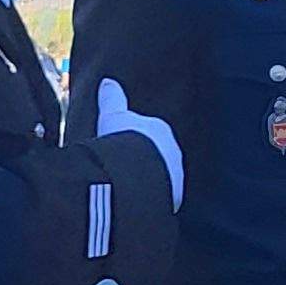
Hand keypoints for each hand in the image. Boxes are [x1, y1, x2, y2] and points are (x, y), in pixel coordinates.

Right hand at [92, 76, 183, 208]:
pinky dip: (150, 200)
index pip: (150, 134)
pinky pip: (160, 197)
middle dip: (145, 162)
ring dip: (148, 183)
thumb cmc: (123, 140)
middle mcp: (174, 151)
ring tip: (127, 190)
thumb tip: (108, 81)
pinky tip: (135, 203)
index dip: (135, 141)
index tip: (124, 147)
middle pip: (158, 157)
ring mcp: (177, 175)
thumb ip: (111, 98)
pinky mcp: (174, 197)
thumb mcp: (112, 116)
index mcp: (161, 130)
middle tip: (123, 171)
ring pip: (161, 178)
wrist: (134, 172)